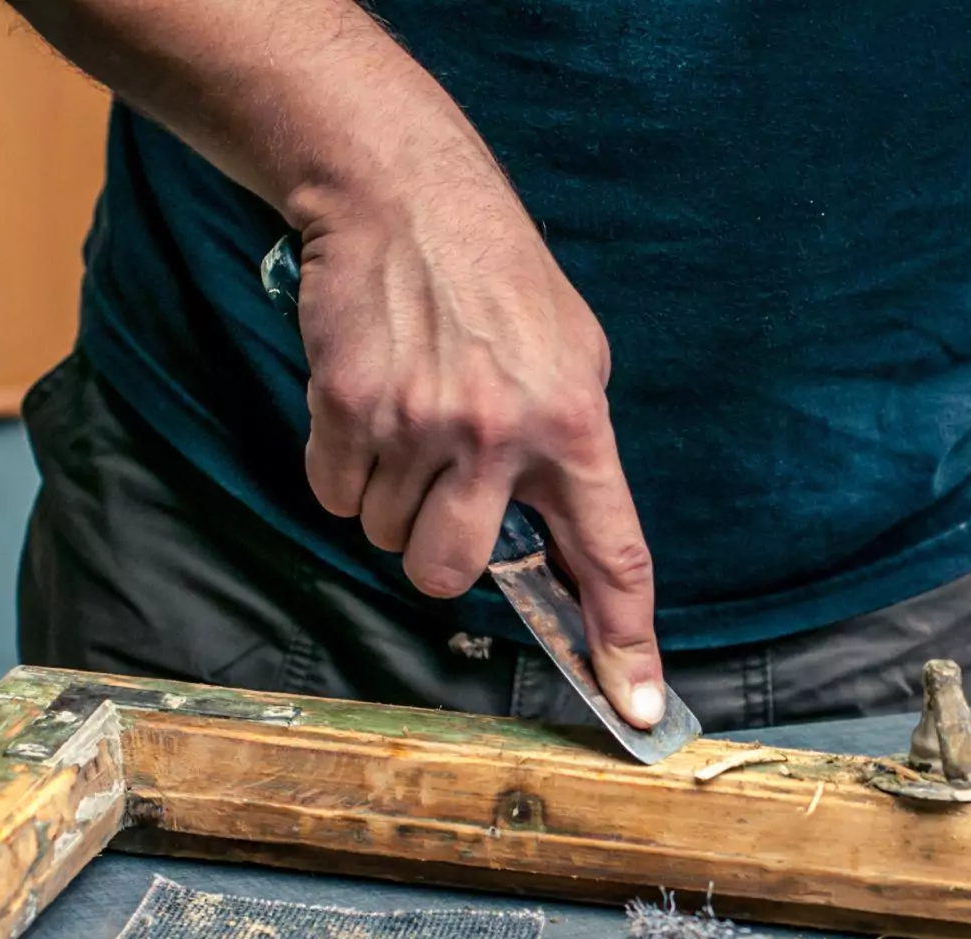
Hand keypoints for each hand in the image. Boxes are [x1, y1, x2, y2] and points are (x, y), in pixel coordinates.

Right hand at [292, 170, 664, 727]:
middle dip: (438, 553)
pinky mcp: (347, 408)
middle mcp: (498, 435)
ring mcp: (417, 425)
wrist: (405, 198)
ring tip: (410, 422)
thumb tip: (566, 551)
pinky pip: (332, 494)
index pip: (614, 557)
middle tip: (443, 494)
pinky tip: (367, 408)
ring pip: (383, 537)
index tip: (638, 708)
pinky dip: (342, 469)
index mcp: (574, 427)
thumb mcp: (576, 356)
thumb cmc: (500, 282)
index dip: (627, 643)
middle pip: (450, 573)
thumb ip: (573, 453)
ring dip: (389, 500)